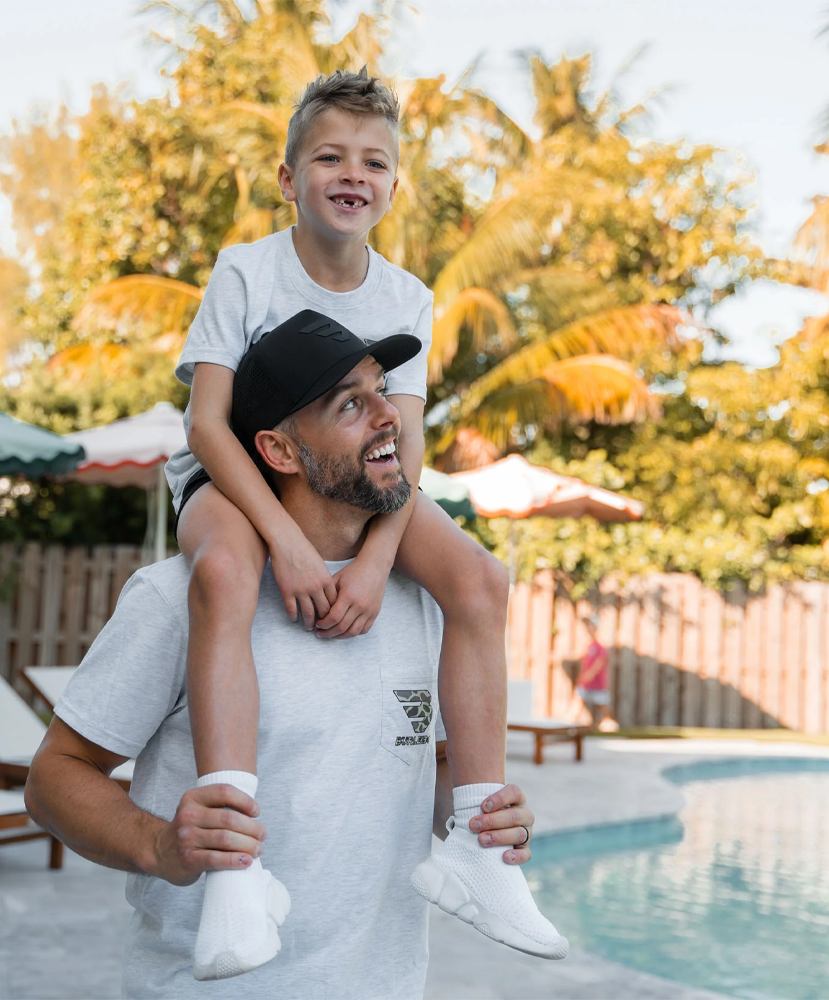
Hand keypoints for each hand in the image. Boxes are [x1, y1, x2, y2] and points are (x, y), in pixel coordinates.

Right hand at [151, 785, 266, 886]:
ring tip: (258, 849)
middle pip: (229, 819)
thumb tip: (254, 814)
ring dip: (248, 845)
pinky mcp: (189, 859)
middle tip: (262, 835)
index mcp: (193, 798)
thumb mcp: (198, 809)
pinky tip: (246, 861)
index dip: (246, 801)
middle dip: (252, 828)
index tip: (257, 812)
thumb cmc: (190, 829)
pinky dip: (235, 860)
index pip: (225, 792)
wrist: (159, 853)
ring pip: (226, 839)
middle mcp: (188, 815)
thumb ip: (220, 806)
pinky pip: (217, 859)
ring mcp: (187, 838)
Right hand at [269, 523, 337, 629]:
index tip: (332, 616)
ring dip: (309, 623)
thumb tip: (327, 592)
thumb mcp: (320, 564)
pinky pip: (292, 609)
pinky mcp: (287, 591)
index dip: (334, 611)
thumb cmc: (304, 550)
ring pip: (308, 613)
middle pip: (324, 610)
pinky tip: (294, 618)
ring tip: (309, 627)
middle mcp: (315, 587)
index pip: (334, 602)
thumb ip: (324, 579)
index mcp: (326, 580)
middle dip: (324, 620)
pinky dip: (293, 616)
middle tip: (323, 626)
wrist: (287, 542)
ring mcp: (301, 590)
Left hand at [314, 553, 390, 638]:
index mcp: (348, 596)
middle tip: (320, 633)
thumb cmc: (353, 572)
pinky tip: (345, 631)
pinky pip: (364, 630)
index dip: (323, 624)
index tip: (317, 624)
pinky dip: (353, 633)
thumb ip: (327, 595)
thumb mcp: (337, 579)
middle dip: (328, 633)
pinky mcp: (375, 613)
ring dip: (340, 636)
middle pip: (342, 627)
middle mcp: (360, 605)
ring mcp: (369, 610)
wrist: (375, 567)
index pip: (333, 617)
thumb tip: (316, 611)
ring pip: (353, 632)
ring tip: (331, 635)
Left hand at [468, 783, 534, 865]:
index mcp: (517, 798)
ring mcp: (527, 832)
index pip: (514, 792)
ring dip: (499, 837)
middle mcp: (525, 814)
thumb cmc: (482, 812)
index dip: (500, 799)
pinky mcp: (525, 849)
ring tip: (481, 840)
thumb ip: (475, 802)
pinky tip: (504, 857)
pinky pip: (526, 854)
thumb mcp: (481, 804)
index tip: (482, 806)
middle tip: (474, 825)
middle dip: (492, 821)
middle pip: (514, 816)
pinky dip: (517, 856)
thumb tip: (460, 808)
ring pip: (519, 834)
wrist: (489, 830)